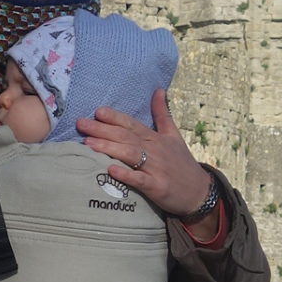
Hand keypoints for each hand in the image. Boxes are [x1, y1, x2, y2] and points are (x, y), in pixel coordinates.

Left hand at [75, 90, 213, 222]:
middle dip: (102, 130)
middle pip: (126, 137)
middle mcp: (155, 150)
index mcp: (156, 138)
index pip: (132, 124)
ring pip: (130, 155)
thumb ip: (162, 114)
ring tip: (88, 144)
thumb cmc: (182, 164)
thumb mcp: (174, 136)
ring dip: (109, 148)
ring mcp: (156, 168)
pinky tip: (110, 170)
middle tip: (81, 124)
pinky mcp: (157, 187)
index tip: (97, 111)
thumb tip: (158, 90)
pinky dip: (126, 175)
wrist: (199, 192)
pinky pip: (140, 180)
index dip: (115, 118)